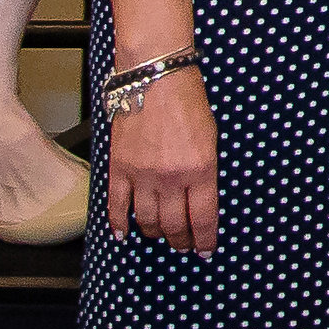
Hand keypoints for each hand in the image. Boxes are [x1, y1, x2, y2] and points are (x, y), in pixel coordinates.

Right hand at [106, 68, 218, 253]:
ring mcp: (142, 176)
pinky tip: (123, 234)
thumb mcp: (211, 138)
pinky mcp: (119, 169)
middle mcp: (171, 178)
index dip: (205, 238)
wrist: (155, 79)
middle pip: (174, 225)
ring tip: (161, 238)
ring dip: (154, 234)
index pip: (203, 217)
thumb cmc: (188, 102)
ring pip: (146, 220)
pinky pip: (117, 206)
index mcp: (201, 169)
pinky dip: (119, 224)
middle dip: (181, 240)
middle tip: (184, 246)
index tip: (205, 249)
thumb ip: (205, 170)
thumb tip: (200, 198)